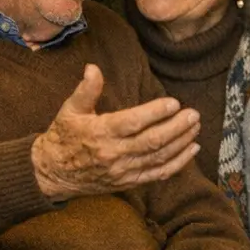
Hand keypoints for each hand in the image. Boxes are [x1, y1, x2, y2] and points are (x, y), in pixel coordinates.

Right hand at [31, 64, 200, 200]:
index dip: (155, 113)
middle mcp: (114, 154)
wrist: (52, 173)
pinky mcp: (129, 182)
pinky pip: (158, 175)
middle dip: (177, 127)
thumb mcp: (70, 110)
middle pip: (152, 141)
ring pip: (159, 157)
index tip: (174, 103)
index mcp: (100, 133)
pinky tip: (192, 149)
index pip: (133, 123)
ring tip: (196, 127)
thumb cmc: (64, 137)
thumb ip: (86, 90)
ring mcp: (123, 171)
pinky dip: (178, 163)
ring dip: (181, 142)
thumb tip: (93, 68)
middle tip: (193, 114)